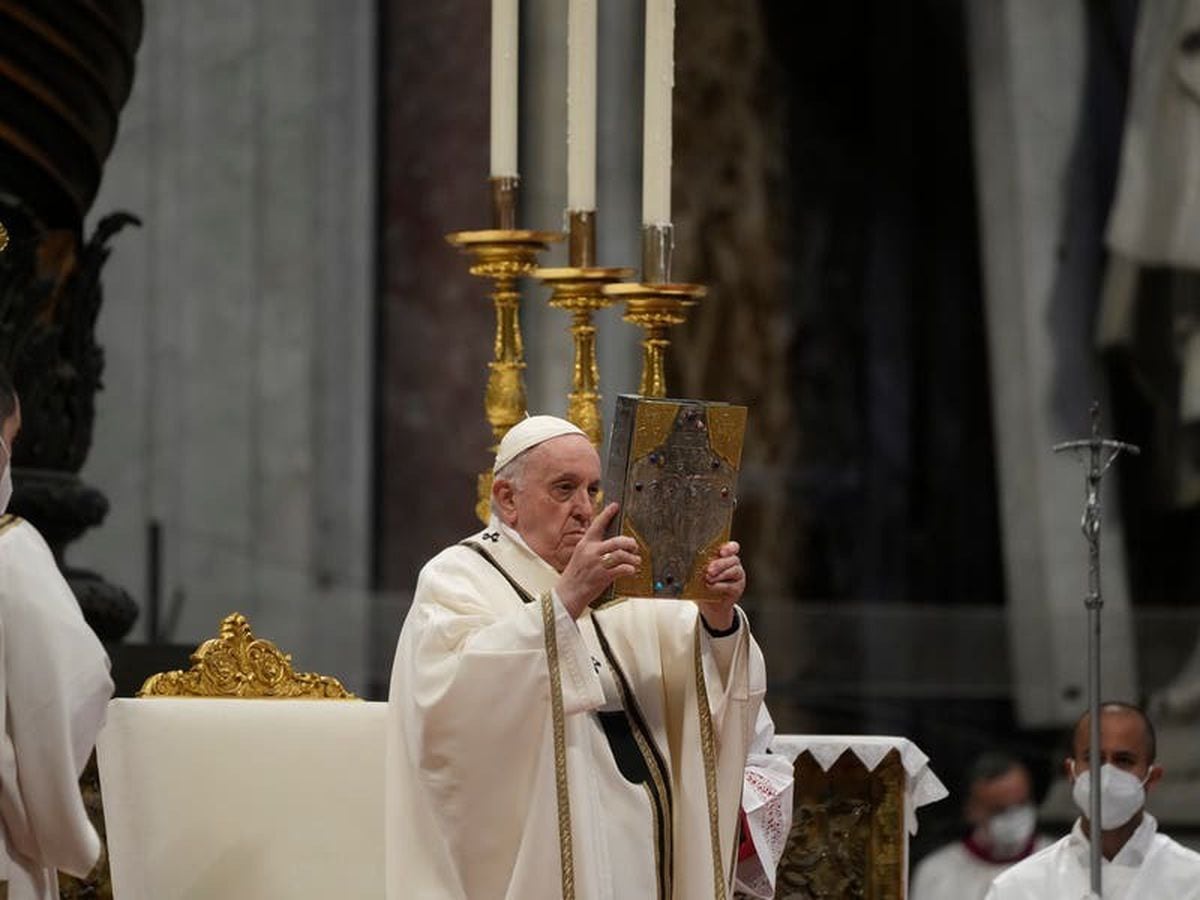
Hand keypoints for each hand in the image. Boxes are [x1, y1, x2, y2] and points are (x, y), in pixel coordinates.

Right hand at [554, 503, 640, 617]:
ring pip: (622, 555)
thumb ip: (594, 549)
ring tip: (636, 560)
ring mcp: (597, 564)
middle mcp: (591, 552)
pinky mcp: (603, 576)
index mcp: (585, 544)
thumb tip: (612, 544)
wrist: (568, 593)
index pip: (597, 525)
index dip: (607, 514)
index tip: (615, 506)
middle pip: (617, 541)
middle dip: (629, 543)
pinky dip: (630, 569)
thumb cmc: (575, 576)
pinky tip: (631, 570)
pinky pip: (622, 569)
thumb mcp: (581, 557)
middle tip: (634, 545)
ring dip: (633, 558)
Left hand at [696, 541, 744, 631]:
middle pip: (733, 559)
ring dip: (720, 574)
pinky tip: (711, 587)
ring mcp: (737, 577)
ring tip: (708, 579)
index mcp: (725, 557)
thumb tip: (690, 561)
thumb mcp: (701, 573)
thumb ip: (701, 566)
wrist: (710, 606)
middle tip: (709, 570)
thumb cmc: (705, 586)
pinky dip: (719, 586)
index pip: (733, 547)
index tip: (722, 552)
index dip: (729, 548)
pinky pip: (730, 585)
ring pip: (734, 571)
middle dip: (720, 564)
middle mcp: (734, 565)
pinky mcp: (737, 589)